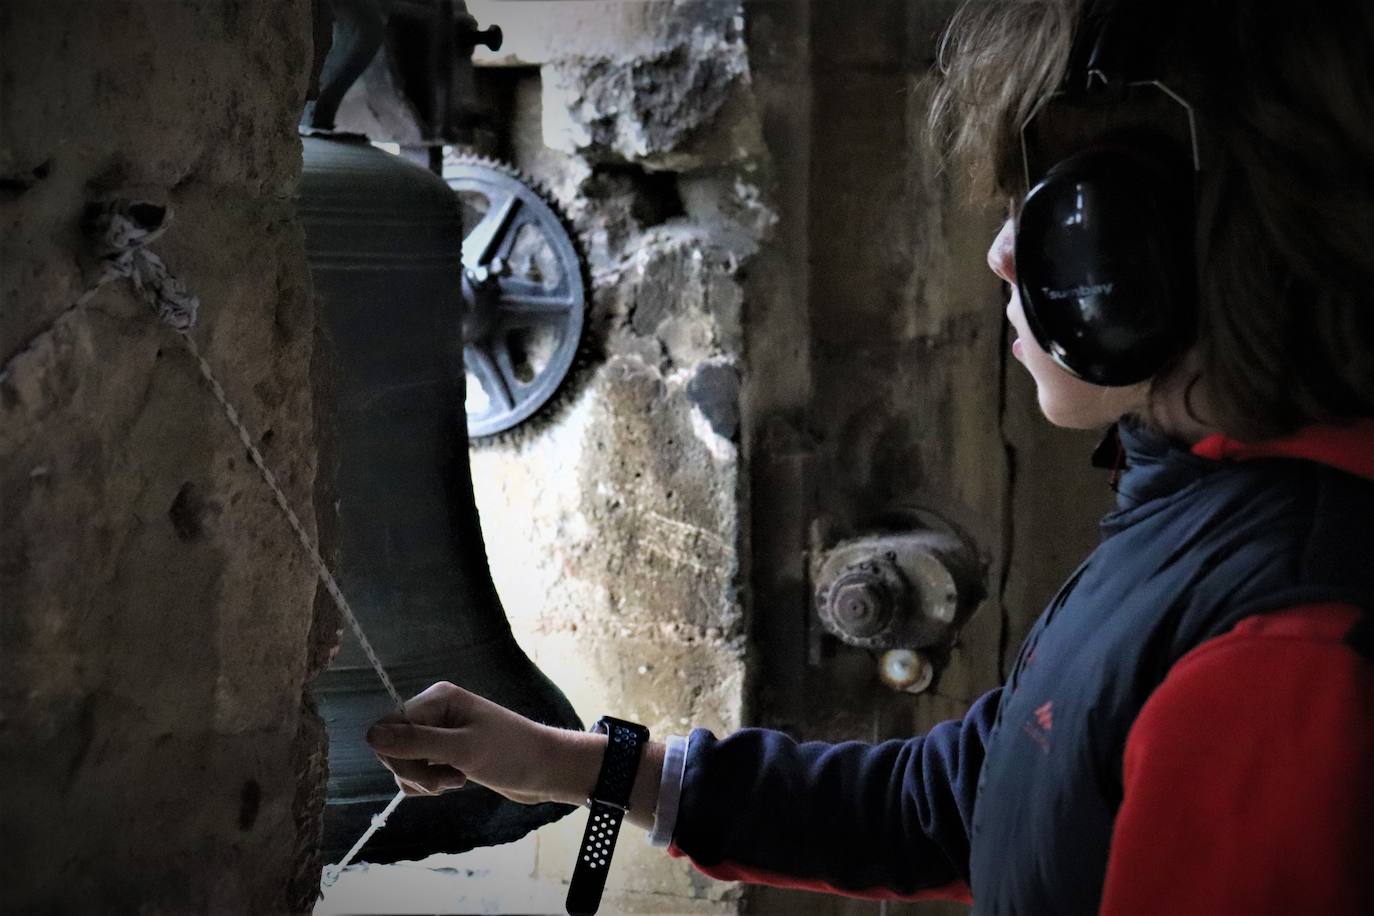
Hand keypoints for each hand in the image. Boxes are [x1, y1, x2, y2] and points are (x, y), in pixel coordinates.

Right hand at [366, 681, 597, 803]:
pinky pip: (419, 771)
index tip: (423, 775)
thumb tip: (369, 736)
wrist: (546, 770)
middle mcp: (435, 711)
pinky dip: (430, 784)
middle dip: (413, 771)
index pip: (389, 727)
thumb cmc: (511, 754)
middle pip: (393, 745)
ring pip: (404, 762)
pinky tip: (456, 782)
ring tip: (455, 781)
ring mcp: (441, 733)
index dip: (397, 756)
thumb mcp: (462, 749)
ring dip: (424, 780)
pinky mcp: (447, 753)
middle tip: (445, 781)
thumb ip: (415, 743)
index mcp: (438, 698)